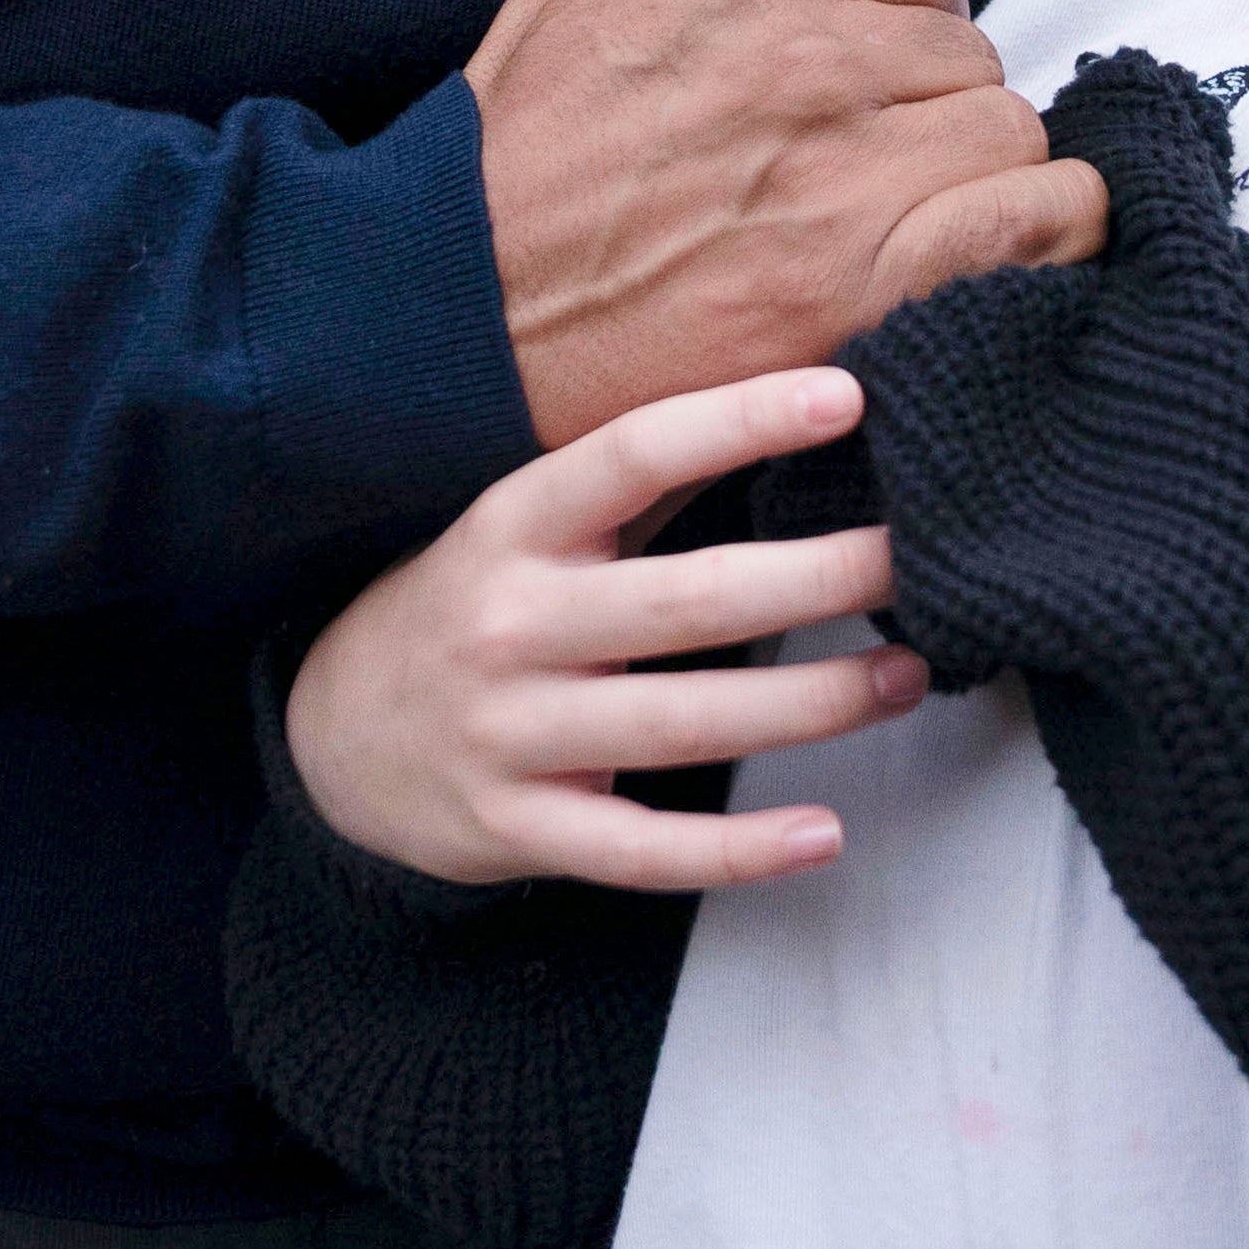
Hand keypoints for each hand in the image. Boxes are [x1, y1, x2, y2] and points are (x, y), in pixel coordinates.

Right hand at [287, 367, 930, 888]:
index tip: (846, 398)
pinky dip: (737, 850)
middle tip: (915, 559)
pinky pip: (643, 849)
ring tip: (906, 675)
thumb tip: (790, 410)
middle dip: (818, 579)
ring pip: (683, 725)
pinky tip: (824, 832)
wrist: (332, 740)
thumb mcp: (521, 526)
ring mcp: (510, 735)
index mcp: (513, 526)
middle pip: (687, 600)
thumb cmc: (471, 606)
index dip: (738, 420)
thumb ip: (635, 482)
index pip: (633, 454)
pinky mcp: (520, 829)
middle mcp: (509, 625)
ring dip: (810, 705)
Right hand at [469, 0, 1101, 446]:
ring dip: (969, 158)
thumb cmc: (513, 160)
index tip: (878, 48)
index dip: (906, 1)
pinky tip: (1026, 236)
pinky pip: (1028, 214)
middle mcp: (809, 43)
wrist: (462, 314)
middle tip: (883, 138)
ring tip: (917, 199)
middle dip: (932, 85)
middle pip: (965, 40)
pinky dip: (1046, 225)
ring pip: (1003, 122)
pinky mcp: (861, 278)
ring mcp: (843, 161)